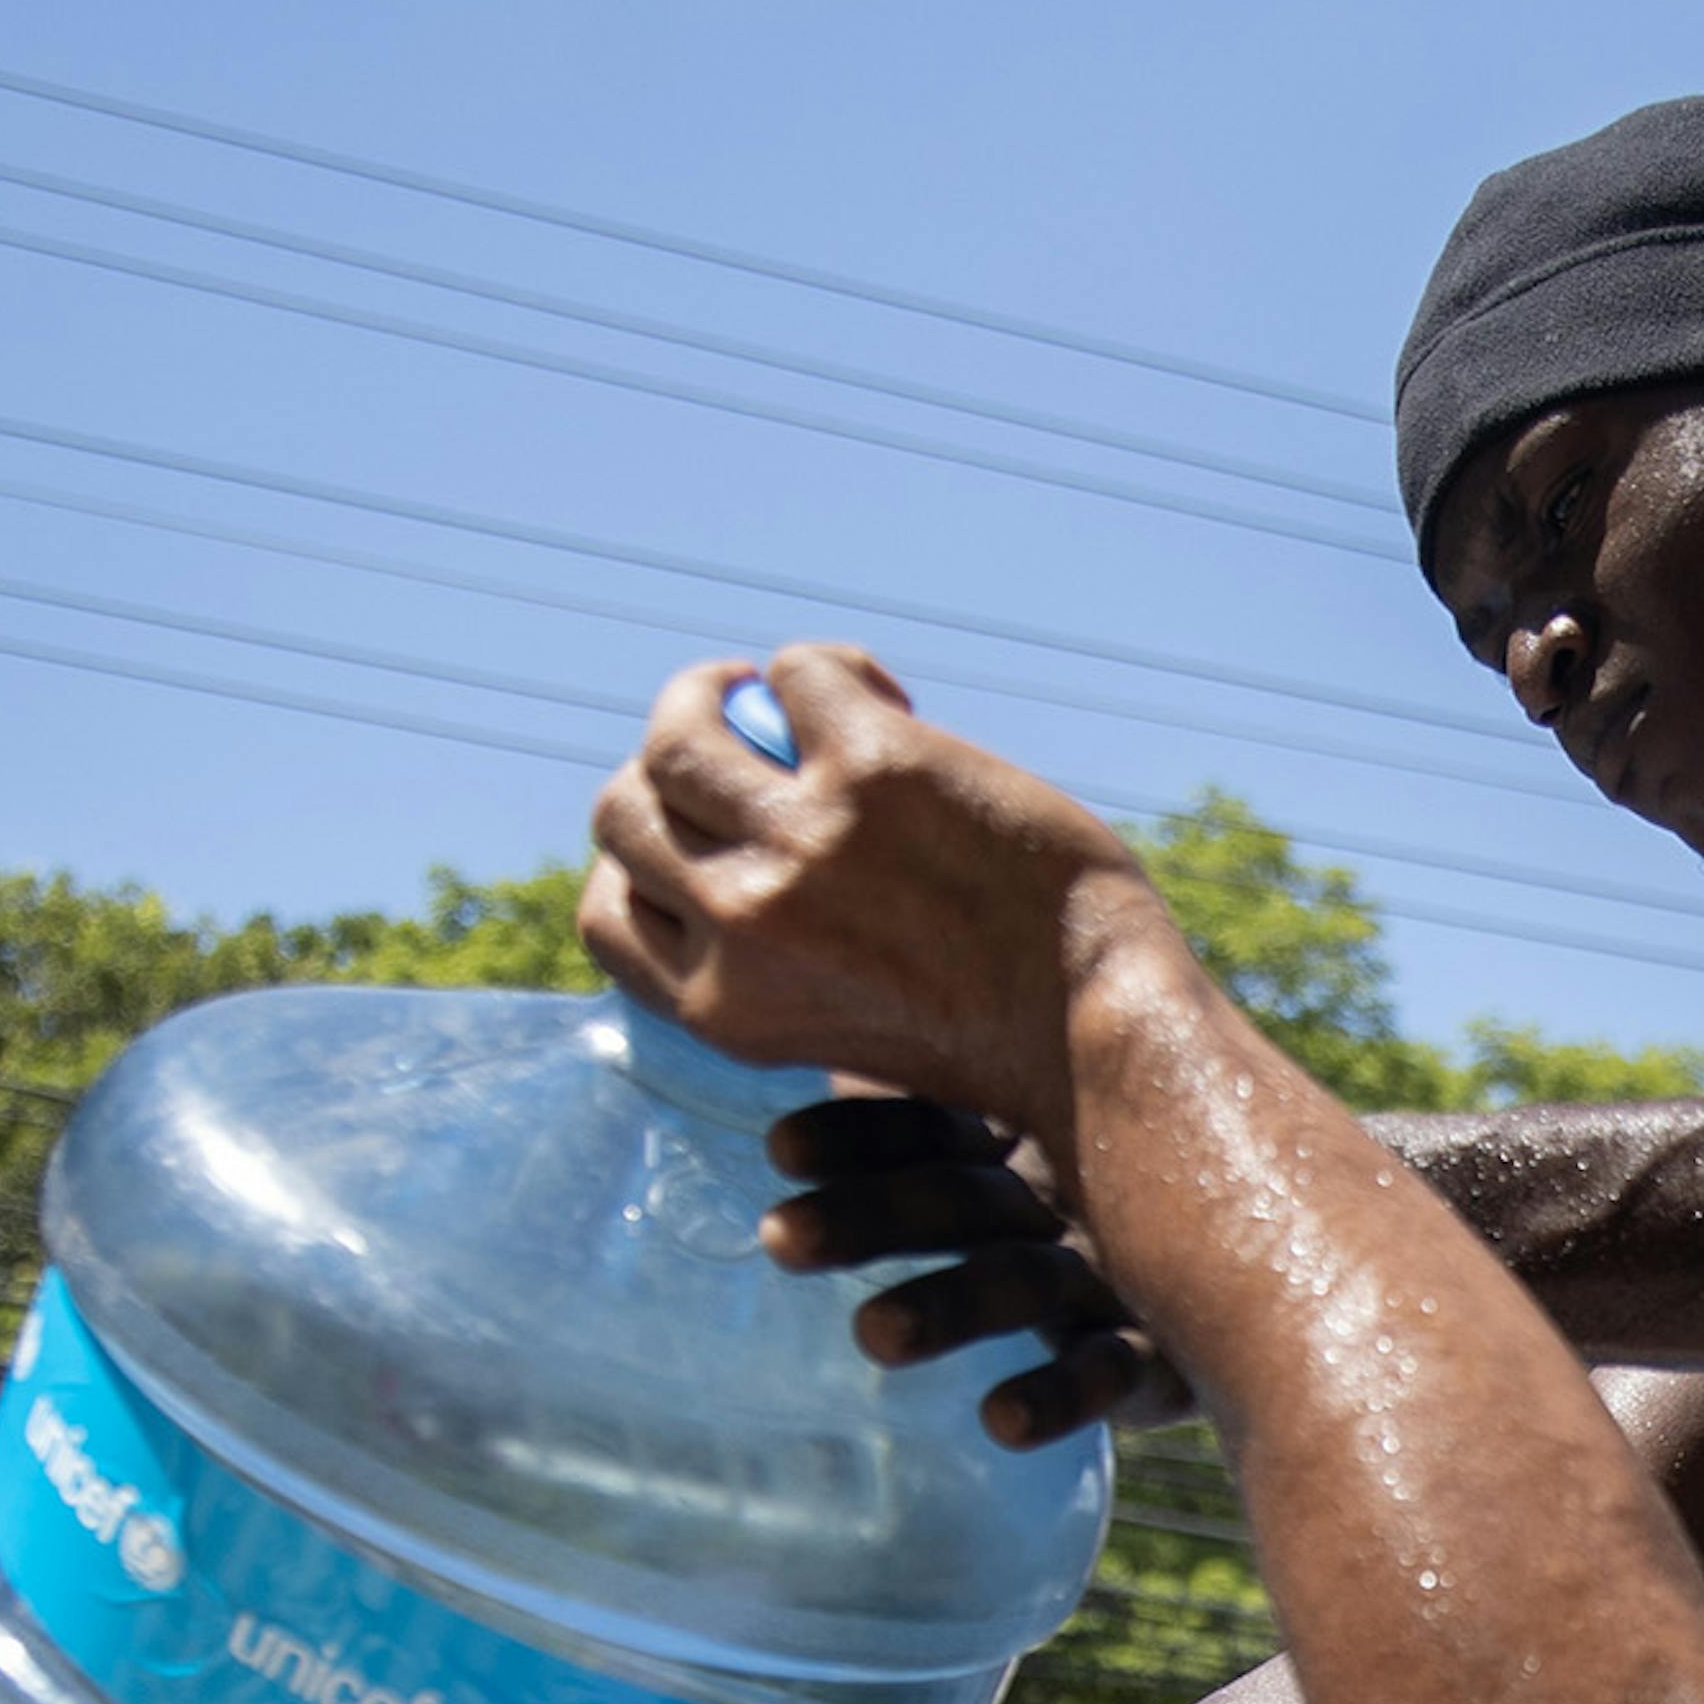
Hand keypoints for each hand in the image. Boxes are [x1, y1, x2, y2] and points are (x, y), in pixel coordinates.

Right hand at [570, 647, 1139, 1147]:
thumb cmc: (990, 1037)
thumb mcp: (836, 1037)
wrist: (1098, 1027)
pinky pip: (801, 673)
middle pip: (625, 812)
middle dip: (658, 769)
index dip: (630, 862)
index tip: (684, 834)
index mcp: (721, 1008)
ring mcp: (804, 840)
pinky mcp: (876, 767)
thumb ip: (763, 974)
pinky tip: (875, 692)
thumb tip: (712, 870)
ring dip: (706, 690)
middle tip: (724, 745)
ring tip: (758, 689)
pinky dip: (824, 666)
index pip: (605, 914)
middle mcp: (742, 923)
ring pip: (681, 731)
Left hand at [759, 1094, 1195, 1447]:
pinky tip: (999, 1422)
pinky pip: (1109, 1374)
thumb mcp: (1010, 1157)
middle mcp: (1067, 1200)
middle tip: (778, 1239)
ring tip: (870, 1337)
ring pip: (1023, 1283)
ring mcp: (1119, 1276)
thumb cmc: (1096, 1209)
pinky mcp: (1166, 1356)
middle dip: (873, 1216)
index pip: (933, 1122)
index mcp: (1022, 1141)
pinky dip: (1057, 1395)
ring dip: (949, 1306)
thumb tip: (816, 1067)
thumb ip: (924, 1128)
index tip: (778, 1151)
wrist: (1278, 1268)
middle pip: (961, 1197)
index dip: (860, 1134)